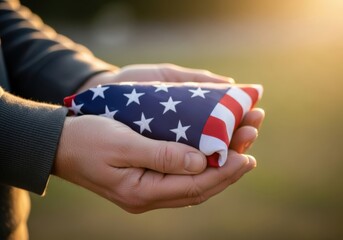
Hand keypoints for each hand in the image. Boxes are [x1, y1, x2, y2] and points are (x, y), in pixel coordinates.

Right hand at [54, 64, 264, 212]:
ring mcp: (146, 191)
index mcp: (141, 191)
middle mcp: (147, 196)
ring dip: (217, 169)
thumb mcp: (121, 143)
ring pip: (191, 185)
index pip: (193, 186)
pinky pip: (181, 178)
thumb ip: (160, 154)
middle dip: (227, 171)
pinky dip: (200, 167)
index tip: (246, 157)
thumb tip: (199, 160)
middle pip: (197, 188)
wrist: (60, 145)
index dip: (223, 172)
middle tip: (250, 152)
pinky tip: (211, 155)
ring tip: (239, 152)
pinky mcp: (145, 180)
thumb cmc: (87, 139)